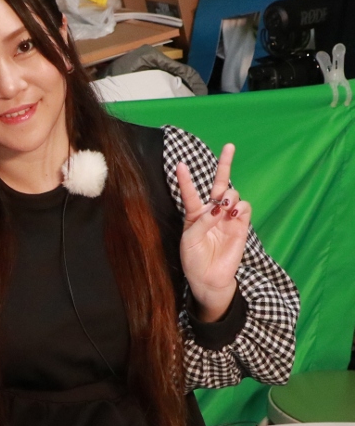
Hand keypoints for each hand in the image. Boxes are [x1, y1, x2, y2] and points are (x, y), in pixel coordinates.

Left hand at [177, 143, 250, 321]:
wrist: (208, 279)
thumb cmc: (193, 259)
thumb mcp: (189, 240)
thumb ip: (202, 222)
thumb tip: (220, 209)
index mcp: (194, 214)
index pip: (190, 192)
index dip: (185, 178)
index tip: (180, 163)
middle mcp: (211, 212)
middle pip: (219, 183)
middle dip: (225, 164)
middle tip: (230, 146)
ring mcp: (228, 218)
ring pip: (232, 194)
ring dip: (229, 196)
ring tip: (224, 209)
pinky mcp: (241, 226)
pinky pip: (244, 208)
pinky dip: (239, 207)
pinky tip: (233, 214)